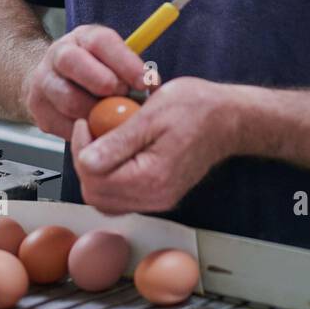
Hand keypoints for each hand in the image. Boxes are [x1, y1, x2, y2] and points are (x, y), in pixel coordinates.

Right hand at [23, 24, 146, 139]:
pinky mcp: (38, 109)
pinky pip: (63, 125)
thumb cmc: (93, 70)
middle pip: (74, 63)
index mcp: (82, 38)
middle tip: (124, 98)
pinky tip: (97, 128)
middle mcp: (58, 54)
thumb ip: (130, 68)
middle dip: (104, 83)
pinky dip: (85, 131)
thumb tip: (153, 87)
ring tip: (112, 117)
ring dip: (96, 113)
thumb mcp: (111, 58)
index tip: (145, 82)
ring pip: (68, 99)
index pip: (101, 41)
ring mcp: (44, 81)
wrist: (52, 80)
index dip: (125, 62)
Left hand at [71, 77, 238, 214]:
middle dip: (85, 161)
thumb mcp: (153, 113)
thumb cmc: (197, 108)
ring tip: (103, 141)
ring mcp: (158, 200)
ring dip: (96, 172)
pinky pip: (121, 197)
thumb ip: (118, 141)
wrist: (229, 118)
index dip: (81, 148)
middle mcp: (155, 197)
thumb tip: (86, 160)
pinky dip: (111, 177)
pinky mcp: (159, 196)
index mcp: (152, 178)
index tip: (86, 122)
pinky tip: (116, 153)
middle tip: (92, 131)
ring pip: (106, 199)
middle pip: (95, 194)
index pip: (93, 177)